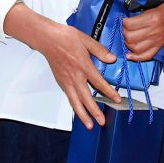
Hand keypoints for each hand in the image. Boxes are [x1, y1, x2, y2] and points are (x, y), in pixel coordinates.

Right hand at [5, 1, 120, 129]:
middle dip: (94, 111)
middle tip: (102, 121)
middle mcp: (75, 76)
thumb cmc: (65, 37)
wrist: (47, 39)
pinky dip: (75, 107)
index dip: (109, 92)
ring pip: (75, 102)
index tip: (116, 99)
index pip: (98, 82)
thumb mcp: (86, 39)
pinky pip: (69, 97)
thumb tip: (112, 59)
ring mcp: (66, 81)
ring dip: (83, 115)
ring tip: (90, 125)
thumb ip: (100, 51)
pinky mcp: (61, 82)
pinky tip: (79, 111)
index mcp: (83, 65)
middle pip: (86, 98)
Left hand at [121, 0, 163, 60]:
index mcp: (154, 17)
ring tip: (127, 35)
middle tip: (125, 25)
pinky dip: (136, 57)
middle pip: (131, 38)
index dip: (123, 21)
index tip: (124, 17)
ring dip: (128, 43)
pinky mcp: (161, 44)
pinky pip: (147, 56)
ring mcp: (158, 39)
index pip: (130, 25)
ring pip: (136, 48)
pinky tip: (129, 54)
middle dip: (124, 31)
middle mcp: (155, 31)